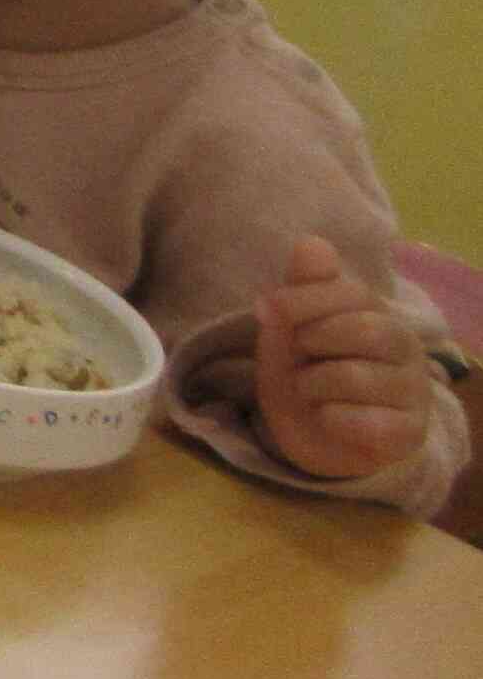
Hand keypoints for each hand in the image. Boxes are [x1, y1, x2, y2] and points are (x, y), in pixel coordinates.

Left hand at [250, 236, 432, 481]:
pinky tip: (329, 418)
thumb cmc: (306, 371)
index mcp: (379, 313)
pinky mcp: (409, 433)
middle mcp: (407, 348)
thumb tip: (312, 243)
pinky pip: (364, 422)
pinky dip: (330, 420)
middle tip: (300, 358)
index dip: (299, 300)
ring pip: (355, 377)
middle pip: (362, 330)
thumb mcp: (291, 326)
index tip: (264, 310)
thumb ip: (303, 286)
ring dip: (312, 385)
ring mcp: (414, 391)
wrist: (316, 436)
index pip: (351, 292)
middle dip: (311, 343)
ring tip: (310, 391)